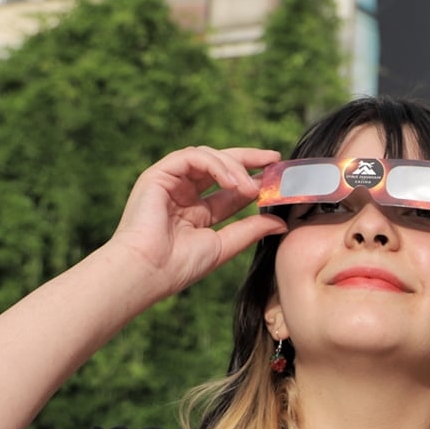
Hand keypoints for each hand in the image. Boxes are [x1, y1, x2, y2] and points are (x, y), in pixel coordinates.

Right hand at [102, 146, 286, 300]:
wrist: (149, 271)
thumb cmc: (179, 266)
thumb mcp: (224, 245)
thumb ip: (250, 230)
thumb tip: (280, 223)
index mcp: (195, 211)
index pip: (228, 189)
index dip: (253, 181)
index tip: (277, 179)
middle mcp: (182, 193)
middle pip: (218, 165)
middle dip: (247, 159)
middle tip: (273, 160)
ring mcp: (169, 183)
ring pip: (206, 157)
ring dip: (234, 167)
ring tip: (252, 187)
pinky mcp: (158, 175)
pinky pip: (191, 157)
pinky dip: (215, 165)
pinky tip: (232, 182)